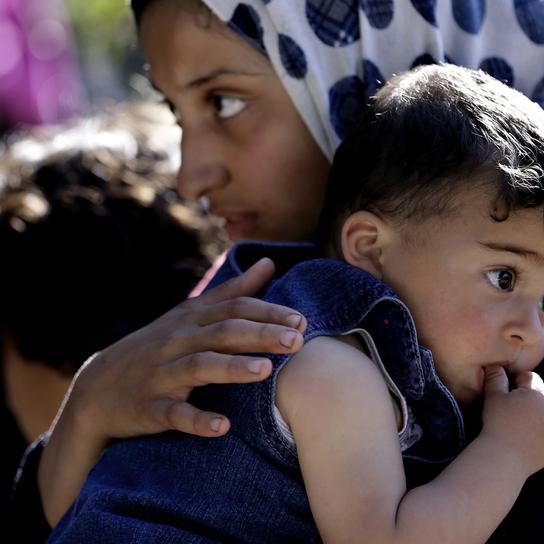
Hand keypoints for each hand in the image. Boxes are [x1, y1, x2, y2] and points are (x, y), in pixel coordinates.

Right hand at [65, 257, 305, 442]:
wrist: (98, 387)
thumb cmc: (158, 346)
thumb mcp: (191, 314)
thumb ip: (232, 291)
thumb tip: (269, 263)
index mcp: (191, 319)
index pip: (234, 308)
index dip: (267, 312)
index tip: (301, 319)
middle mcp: (178, 341)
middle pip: (223, 332)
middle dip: (261, 335)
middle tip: (297, 341)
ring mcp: (162, 373)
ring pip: (199, 366)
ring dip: (232, 368)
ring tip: (265, 371)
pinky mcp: (149, 406)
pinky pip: (173, 413)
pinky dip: (196, 419)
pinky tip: (221, 426)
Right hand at [481, 366, 543, 475]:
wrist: (505, 457)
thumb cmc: (497, 423)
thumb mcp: (493, 396)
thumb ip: (496, 377)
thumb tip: (496, 365)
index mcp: (540, 392)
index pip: (530, 378)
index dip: (516, 382)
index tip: (507, 394)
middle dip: (532, 396)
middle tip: (515, 408)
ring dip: (542, 412)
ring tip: (524, 422)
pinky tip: (537, 435)